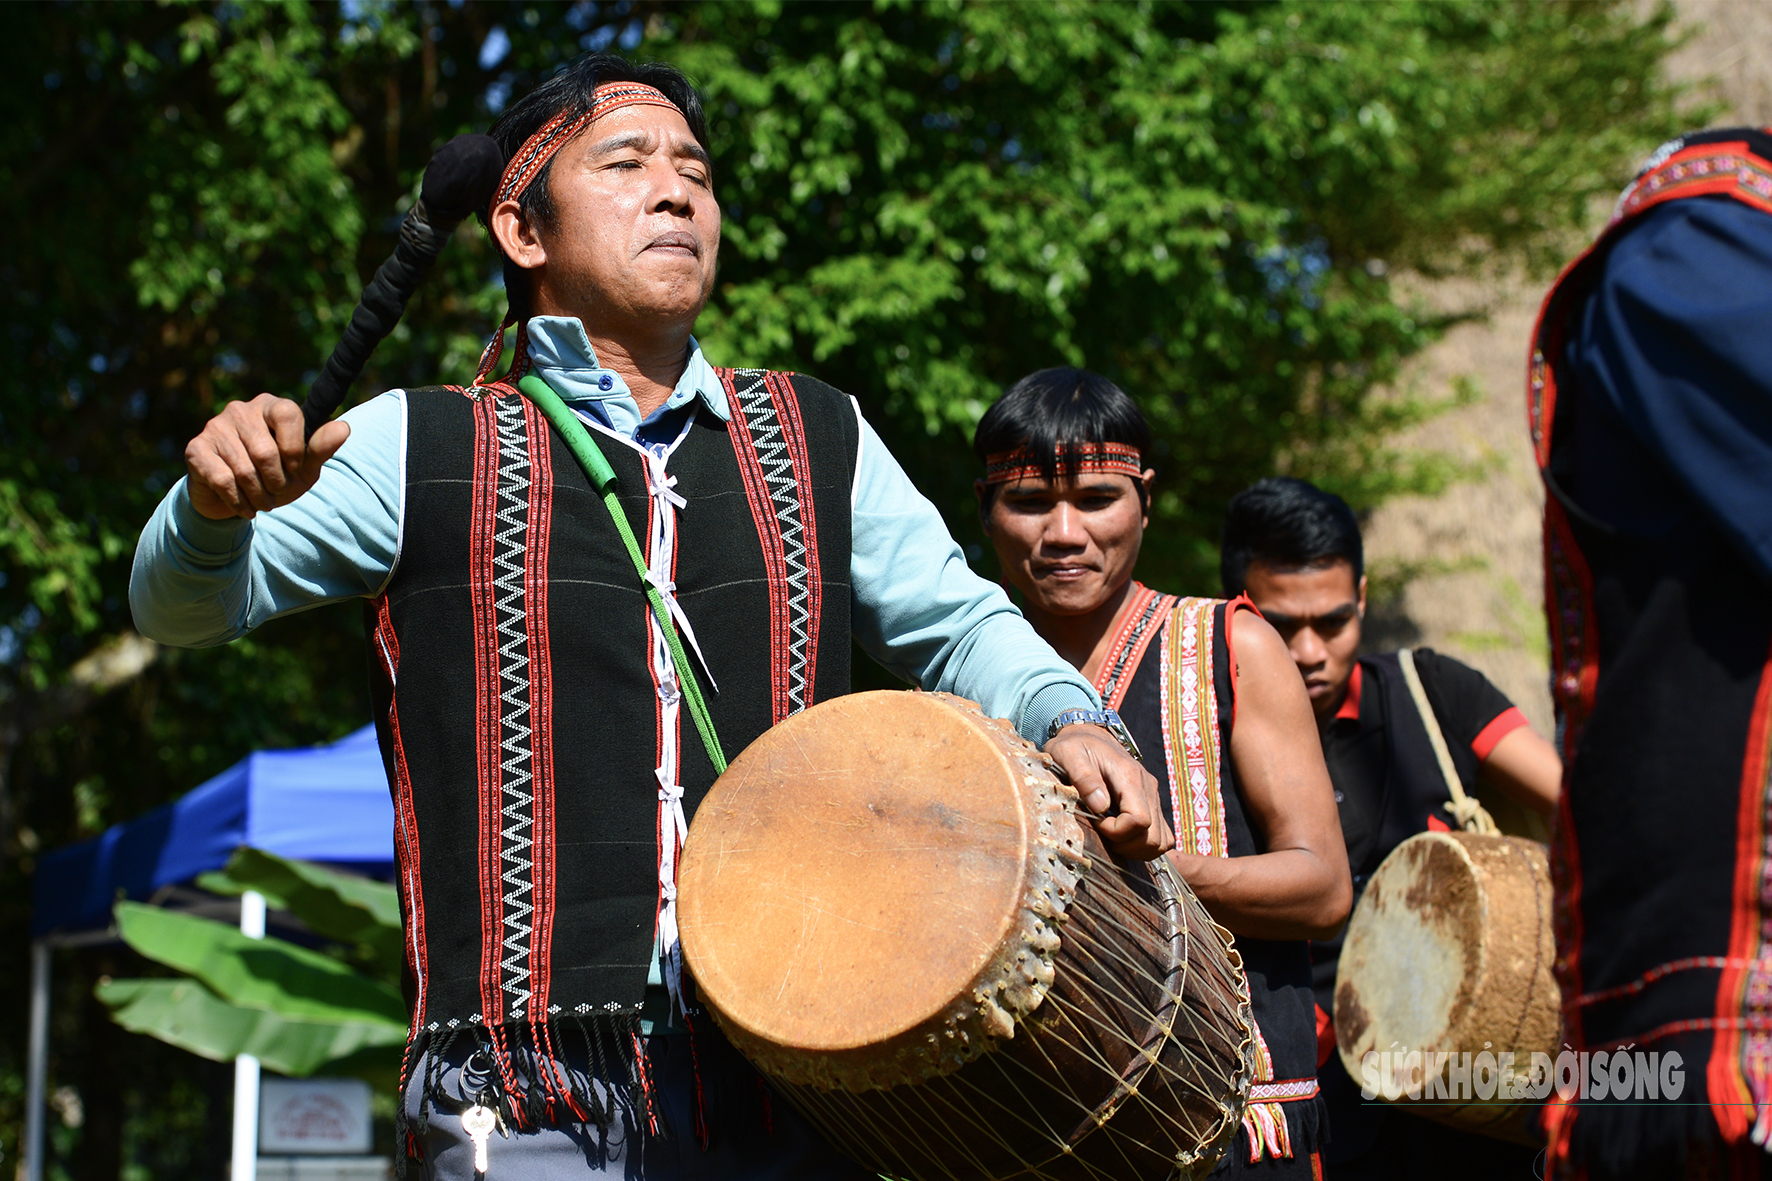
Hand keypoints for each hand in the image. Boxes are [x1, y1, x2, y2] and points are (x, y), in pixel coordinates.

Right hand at [184, 393, 349, 518]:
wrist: (235, 498)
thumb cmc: (275, 476)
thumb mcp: (304, 467)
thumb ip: (321, 448)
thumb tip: (344, 428)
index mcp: (271, 405)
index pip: (289, 414)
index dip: (295, 451)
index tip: (295, 469)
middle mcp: (240, 409)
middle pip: (265, 451)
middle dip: (276, 481)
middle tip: (277, 492)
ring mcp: (215, 427)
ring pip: (244, 469)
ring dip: (259, 496)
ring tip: (263, 502)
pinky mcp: (196, 448)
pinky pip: (222, 480)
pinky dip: (239, 501)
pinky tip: (245, 507)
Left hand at [1046, 724, 1173, 860]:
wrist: (1090, 736)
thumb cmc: (1075, 746)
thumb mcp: (1068, 754)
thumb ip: (1083, 777)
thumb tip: (1100, 805)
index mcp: (1129, 776)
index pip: (1139, 820)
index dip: (1116, 831)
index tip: (1095, 822)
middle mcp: (1148, 787)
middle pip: (1153, 837)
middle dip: (1125, 844)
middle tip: (1101, 832)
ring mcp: (1153, 796)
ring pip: (1160, 840)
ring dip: (1136, 848)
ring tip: (1111, 836)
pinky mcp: (1153, 804)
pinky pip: (1162, 836)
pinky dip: (1144, 844)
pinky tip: (1122, 837)